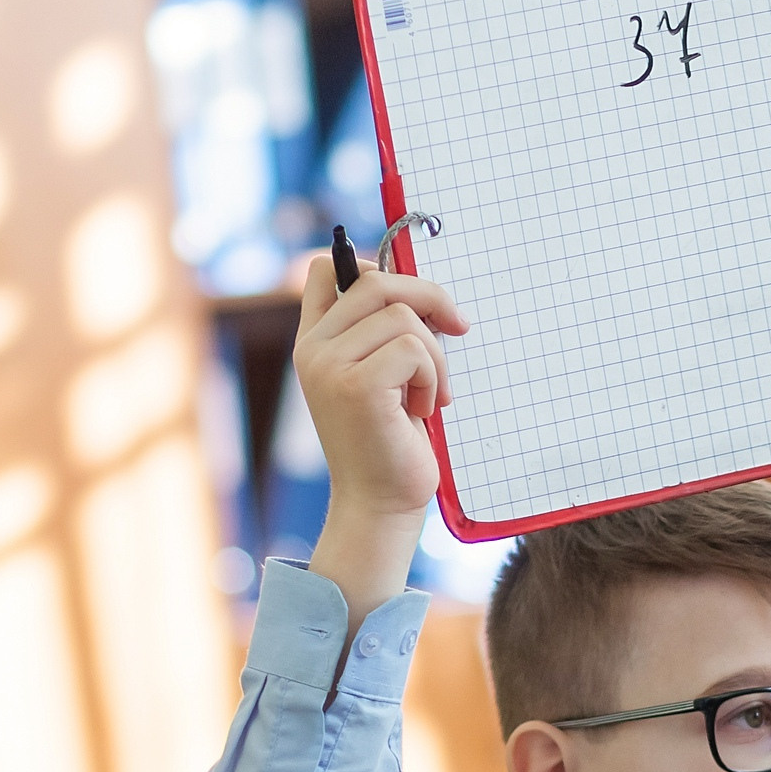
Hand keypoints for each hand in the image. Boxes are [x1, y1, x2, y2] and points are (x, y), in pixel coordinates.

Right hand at [293, 256, 464, 630]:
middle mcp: (312, 348)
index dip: (375, 268)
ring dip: (435, 356)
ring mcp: (329, 365)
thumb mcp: (383, 379)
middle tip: (458, 329)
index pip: (326, 269)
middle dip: (430, 299)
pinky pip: (413, 348)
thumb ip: (382, 336)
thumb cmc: (391, 443)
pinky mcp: (356, 385)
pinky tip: (422, 409)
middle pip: (376, 281)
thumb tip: (424, 292)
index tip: (415, 301)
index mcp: (314, 341)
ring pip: (403, 317)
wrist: (380, 503)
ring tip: (430, 396)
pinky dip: (433, 376)